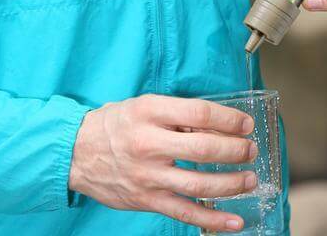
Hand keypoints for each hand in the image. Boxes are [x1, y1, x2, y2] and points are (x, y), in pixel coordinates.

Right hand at [68, 94, 258, 231]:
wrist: (76, 152)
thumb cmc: (115, 124)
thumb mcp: (143, 105)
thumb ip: (176, 114)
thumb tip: (215, 124)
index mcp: (150, 112)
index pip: (199, 113)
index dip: (228, 119)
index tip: (245, 123)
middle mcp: (150, 143)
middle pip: (204, 149)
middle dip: (235, 150)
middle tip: (250, 150)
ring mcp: (149, 175)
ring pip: (200, 183)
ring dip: (232, 183)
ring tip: (250, 179)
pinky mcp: (147, 200)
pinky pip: (185, 212)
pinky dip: (213, 219)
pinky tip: (234, 221)